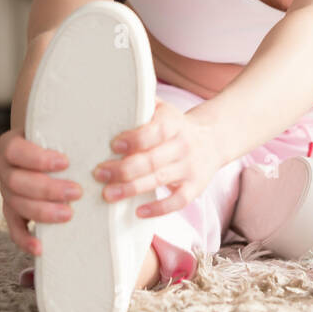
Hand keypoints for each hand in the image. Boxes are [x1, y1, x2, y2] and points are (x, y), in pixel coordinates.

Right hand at [0, 129, 83, 255]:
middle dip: (47, 188)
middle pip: (16, 181)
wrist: (50, 151)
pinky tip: (40, 247)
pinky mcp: (12, 211)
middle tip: (76, 192)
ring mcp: (6, 191)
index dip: (37, 158)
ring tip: (68, 215)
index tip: (65, 162)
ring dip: (42, 212)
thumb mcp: (62, 131)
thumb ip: (70, 132)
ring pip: (16, 204)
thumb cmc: (59, 140)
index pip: (15, 150)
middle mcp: (4, 167)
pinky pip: (14, 228)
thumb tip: (98, 132)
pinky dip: (25, 239)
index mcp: (11, 144)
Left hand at [91, 98, 223, 217]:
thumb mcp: (163, 109)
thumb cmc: (175, 126)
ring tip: (108, 194)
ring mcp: (190, 167)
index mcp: (174, 123)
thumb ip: (141, 105)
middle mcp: (183, 145)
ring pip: (160, 180)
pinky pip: (178, 201)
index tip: (113, 146)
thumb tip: (108, 99)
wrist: (213, 139)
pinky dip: (159, 208)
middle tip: (99, 174)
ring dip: (131, 188)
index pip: (155, 131)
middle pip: (152, 159)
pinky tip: (138, 211)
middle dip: (123, 169)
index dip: (134, 139)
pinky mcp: (195, 187)